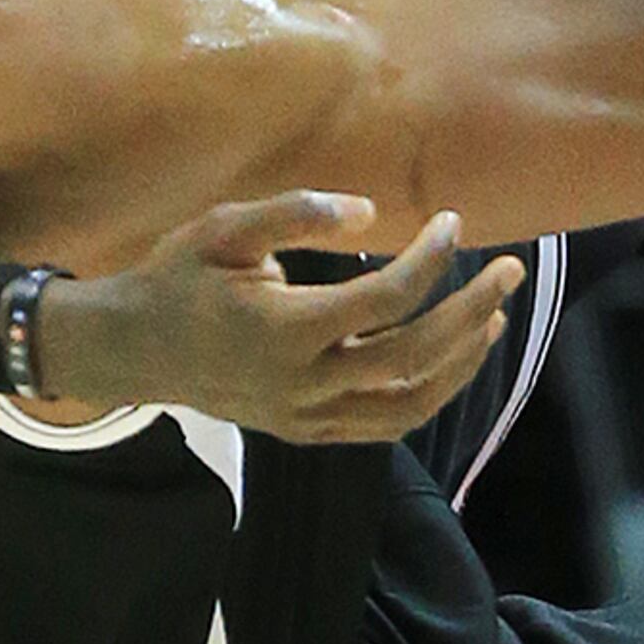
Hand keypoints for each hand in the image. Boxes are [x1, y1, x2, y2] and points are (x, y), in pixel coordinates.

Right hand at [37, 192, 527, 444]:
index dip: (430, 261)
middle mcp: (302, 383)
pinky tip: (451, 360)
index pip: (384, 300)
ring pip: (407, 404)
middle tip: (510, 271)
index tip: (454, 224)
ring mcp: (306, 416)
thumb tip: (367, 210)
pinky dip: (427, 395)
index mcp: (284, 328)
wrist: (132, 351)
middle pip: (411, 355)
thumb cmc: (178, 278)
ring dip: (461, 362)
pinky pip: (383, 426)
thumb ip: (293, 213)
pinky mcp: (306, 432)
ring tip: (491, 316)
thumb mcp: (222, 229)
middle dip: (470, 311)